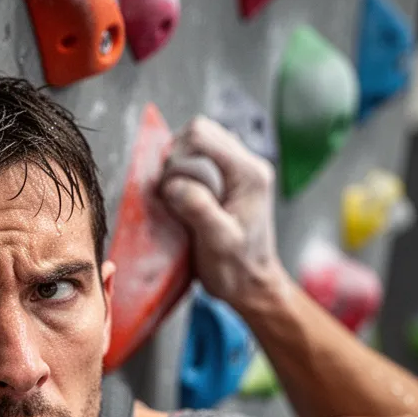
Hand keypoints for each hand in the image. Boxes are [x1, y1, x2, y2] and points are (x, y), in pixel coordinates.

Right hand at [158, 116, 289, 309]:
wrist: (251, 285)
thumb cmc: (236, 268)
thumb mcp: (217, 242)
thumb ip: (198, 208)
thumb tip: (172, 185)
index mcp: (249, 174)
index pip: (202, 136)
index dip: (175, 155)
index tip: (165, 186)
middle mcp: (249, 164)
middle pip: (201, 131)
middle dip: (175, 155)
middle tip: (167, 188)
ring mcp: (242, 170)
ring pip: (201, 141)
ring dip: (180, 161)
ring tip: (174, 192)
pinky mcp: (232, 179)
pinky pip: (203, 157)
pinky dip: (186, 168)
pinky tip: (183, 193)